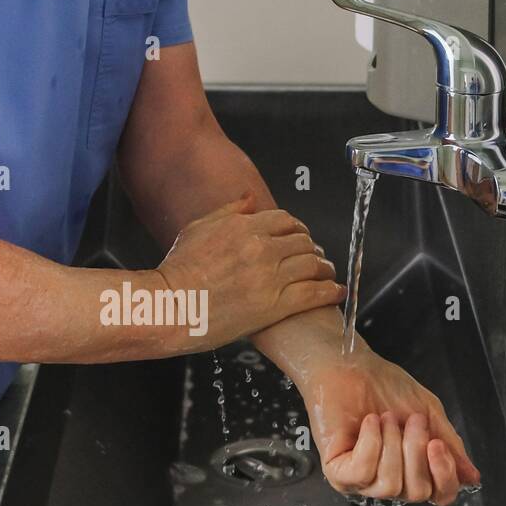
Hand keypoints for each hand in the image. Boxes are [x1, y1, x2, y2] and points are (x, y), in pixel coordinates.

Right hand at [156, 194, 343, 351]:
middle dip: (313, 247)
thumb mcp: (198, 229)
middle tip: (316, 256)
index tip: (300, 236)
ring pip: (313, 264)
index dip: (298, 229)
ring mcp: (270, 277)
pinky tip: (336, 291)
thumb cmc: (177, 271)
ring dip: (325, 268)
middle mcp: (261, 248)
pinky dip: (330, 291)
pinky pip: (314, 293)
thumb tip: (249, 199)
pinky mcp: (275, 306)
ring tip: (327, 273)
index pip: (286, 220)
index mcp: (244, 227)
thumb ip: (228, 212)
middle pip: (303, 241)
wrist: (169, 306)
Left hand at [300, 336, 480, 505]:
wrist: (351, 365)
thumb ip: (450, 445)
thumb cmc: (384, 387)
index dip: (445, 475)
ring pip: (391, 486)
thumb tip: (472, 477)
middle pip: (418, 492)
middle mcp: (389, 481)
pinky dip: (371, 443)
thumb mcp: (429, 413)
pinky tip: (369, 423)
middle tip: (410, 420)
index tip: (437, 444)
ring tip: (385, 418)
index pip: (440, 495)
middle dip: (416, 450)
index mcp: (414, 470)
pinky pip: (363, 473)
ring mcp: (362, 481)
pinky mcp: (338, 473)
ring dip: (392, 444)